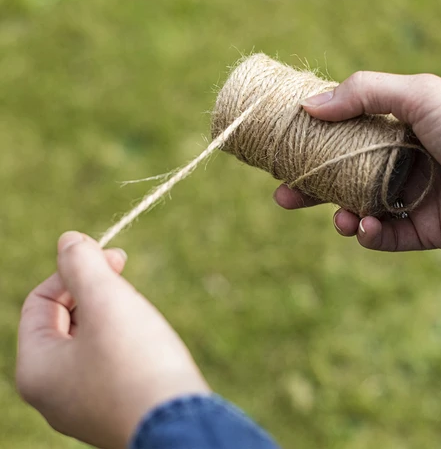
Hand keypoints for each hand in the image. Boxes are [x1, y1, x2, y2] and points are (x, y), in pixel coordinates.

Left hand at [16, 231, 209, 447]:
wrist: (181, 424)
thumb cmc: (139, 361)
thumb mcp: (107, 300)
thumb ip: (81, 264)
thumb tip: (67, 239)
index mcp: (37, 369)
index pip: (40, 301)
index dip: (73, 269)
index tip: (113, 256)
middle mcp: (52, 394)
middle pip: (63, 320)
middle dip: (93, 290)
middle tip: (126, 275)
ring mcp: (82, 405)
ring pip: (87, 339)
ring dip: (110, 312)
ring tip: (140, 310)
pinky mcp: (112, 408)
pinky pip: (106, 361)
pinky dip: (122, 338)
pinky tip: (147, 337)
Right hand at [274, 72, 440, 251]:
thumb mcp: (421, 96)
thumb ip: (364, 93)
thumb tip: (309, 106)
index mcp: (392, 131)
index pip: (340, 135)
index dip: (311, 142)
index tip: (283, 148)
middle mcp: (395, 164)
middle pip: (339, 176)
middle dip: (309, 187)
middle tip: (283, 194)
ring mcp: (406, 198)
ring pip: (356, 209)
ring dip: (338, 215)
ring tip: (339, 218)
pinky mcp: (420, 230)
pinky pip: (383, 237)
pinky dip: (368, 235)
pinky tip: (366, 228)